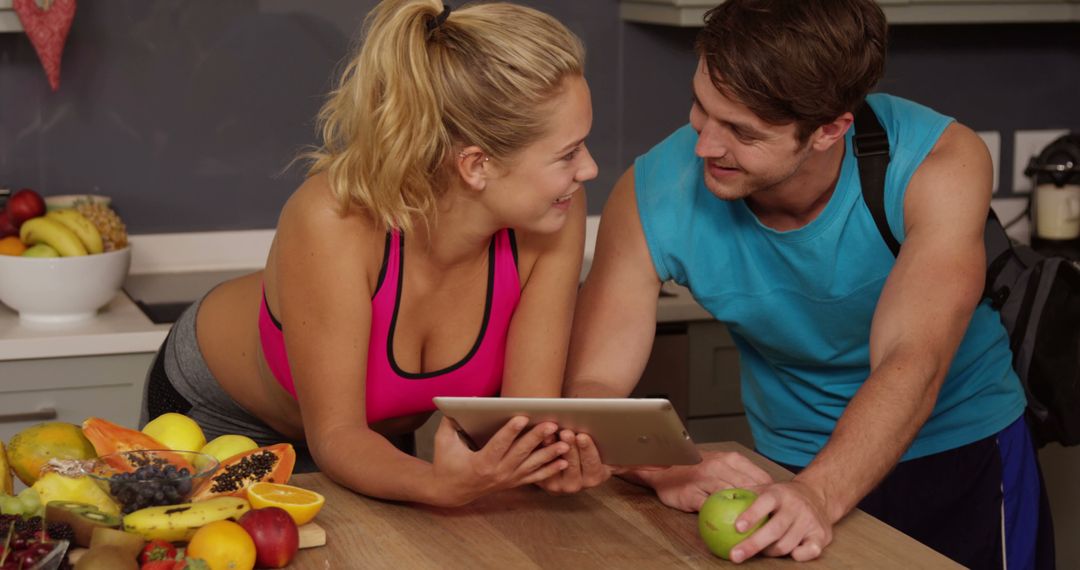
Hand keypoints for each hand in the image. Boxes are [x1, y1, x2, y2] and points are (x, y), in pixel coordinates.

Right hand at [429, 416, 569, 506]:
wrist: (450, 491)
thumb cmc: (446, 462)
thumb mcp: (443, 440)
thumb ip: (451, 420)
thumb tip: (463, 401)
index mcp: (480, 463)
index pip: (499, 444)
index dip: (511, 431)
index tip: (523, 417)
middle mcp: (497, 473)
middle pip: (520, 453)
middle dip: (537, 438)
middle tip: (551, 424)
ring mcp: (507, 479)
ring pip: (532, 466)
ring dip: (549, 454)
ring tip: (564, 443)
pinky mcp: (513, 483)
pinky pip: (535, 477)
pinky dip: (550, 470)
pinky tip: (564, 462)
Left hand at [534, 431, 613, 494]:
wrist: (572, 472)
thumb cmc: (590, 455)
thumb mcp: (601, 452)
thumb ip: (602, 442)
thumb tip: (609, 429)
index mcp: (595, 477)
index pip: (593, 465)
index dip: (587, 450)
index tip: (582, 436)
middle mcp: (578, 485)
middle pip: (573, 466)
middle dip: (570, 447)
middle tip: (566, 433)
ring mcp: (559, 485)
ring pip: (556, 467)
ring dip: (553, 449)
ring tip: (551, 435)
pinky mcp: (544, 482)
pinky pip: (542, 468)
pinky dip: (541, 452)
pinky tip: (541, 440)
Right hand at [639, 450, 772, 511]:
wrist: (661, 467)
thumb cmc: (694, 468)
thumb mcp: (719, 464)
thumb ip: (739, 474)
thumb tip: (764, 491)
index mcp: (730, 458)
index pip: (759, 477)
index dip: (769, 494)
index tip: (774, 506)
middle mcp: (719, 466)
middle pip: (748, 489)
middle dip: (760, 506)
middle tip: (766, 519)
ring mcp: (704, 479)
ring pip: (731, 498)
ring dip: (743, 513)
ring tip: (750, 524)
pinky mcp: (691, 493)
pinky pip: (711, 509)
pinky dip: (720, 518)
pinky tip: (726, 525)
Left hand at [726, 480, 831, 562]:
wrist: (817, 495)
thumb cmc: (782, 496)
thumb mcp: (765, 489)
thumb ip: (744, 494)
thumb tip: (715, 497)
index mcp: (778, 493)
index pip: (764, 502)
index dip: (752, 515)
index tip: (737, 527)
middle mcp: (795, 506)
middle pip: (774, 529)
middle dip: (753, 544)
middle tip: (734, 556)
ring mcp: (809, 521)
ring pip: (786, 544)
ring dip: (770, 552)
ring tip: (759, 552)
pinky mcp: (821, 535)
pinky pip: (810, 551)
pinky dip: (799, 555)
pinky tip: (790, 555)